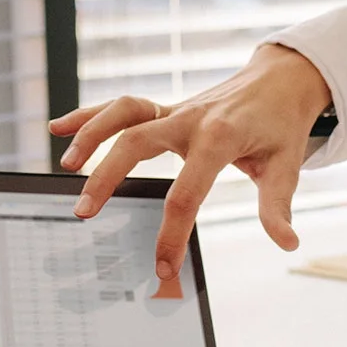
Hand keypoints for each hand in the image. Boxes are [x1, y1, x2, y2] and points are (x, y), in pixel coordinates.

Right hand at [55, 44, 330, 280]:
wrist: (281, 79)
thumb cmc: (281, 124)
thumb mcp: (287, 165)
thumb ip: (277, 206)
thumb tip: (286, 242)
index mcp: (219, 137)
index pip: (187, 192)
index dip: (172, 234)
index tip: (161, 267)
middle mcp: (189, 119)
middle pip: (137, 143)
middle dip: (107, 177)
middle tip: (84, 213)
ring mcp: (173, 110)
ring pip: (122, 114)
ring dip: (90, 135)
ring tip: (66, 167)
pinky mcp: (165, 109)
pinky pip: (121, 108)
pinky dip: (90, 115)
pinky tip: (59, 128)